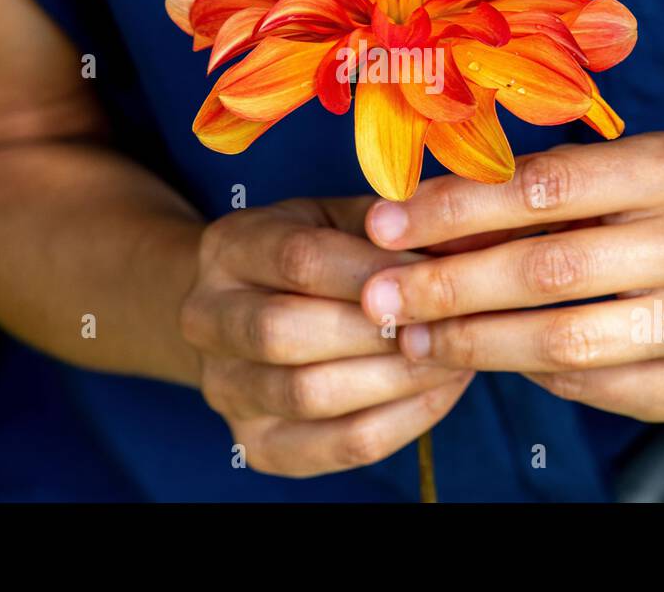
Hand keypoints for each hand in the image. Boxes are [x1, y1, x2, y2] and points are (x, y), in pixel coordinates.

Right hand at [180, 197, 473, 476]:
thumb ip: (385, 224)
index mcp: (228, 248)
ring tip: (455, 354)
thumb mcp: (334, 217)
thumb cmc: (309, 255)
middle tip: (451, 322)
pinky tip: (440, 389)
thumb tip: (456, 236)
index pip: (298, 259)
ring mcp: (224, 389)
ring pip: (310, 396)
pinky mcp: (254, 445)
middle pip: (287, 333)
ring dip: (397, 379)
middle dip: (380, 332)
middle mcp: (206, 320)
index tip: (436, 273)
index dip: (373, 270)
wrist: (243, 313)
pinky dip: (401, 422)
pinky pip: (337, 445)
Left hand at [357, 133, 663, 421]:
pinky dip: (531, 375)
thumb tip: (420, 219)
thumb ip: (541, 188)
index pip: (545, 186)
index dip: (455, 209)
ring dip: (474, 343)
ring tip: (413, 337)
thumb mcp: (629, 170)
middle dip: (446, 285)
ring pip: (565, 340)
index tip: (384, 224)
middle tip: (377, 296)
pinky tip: (487, 358)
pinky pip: (595, 388)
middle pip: (549, 271)